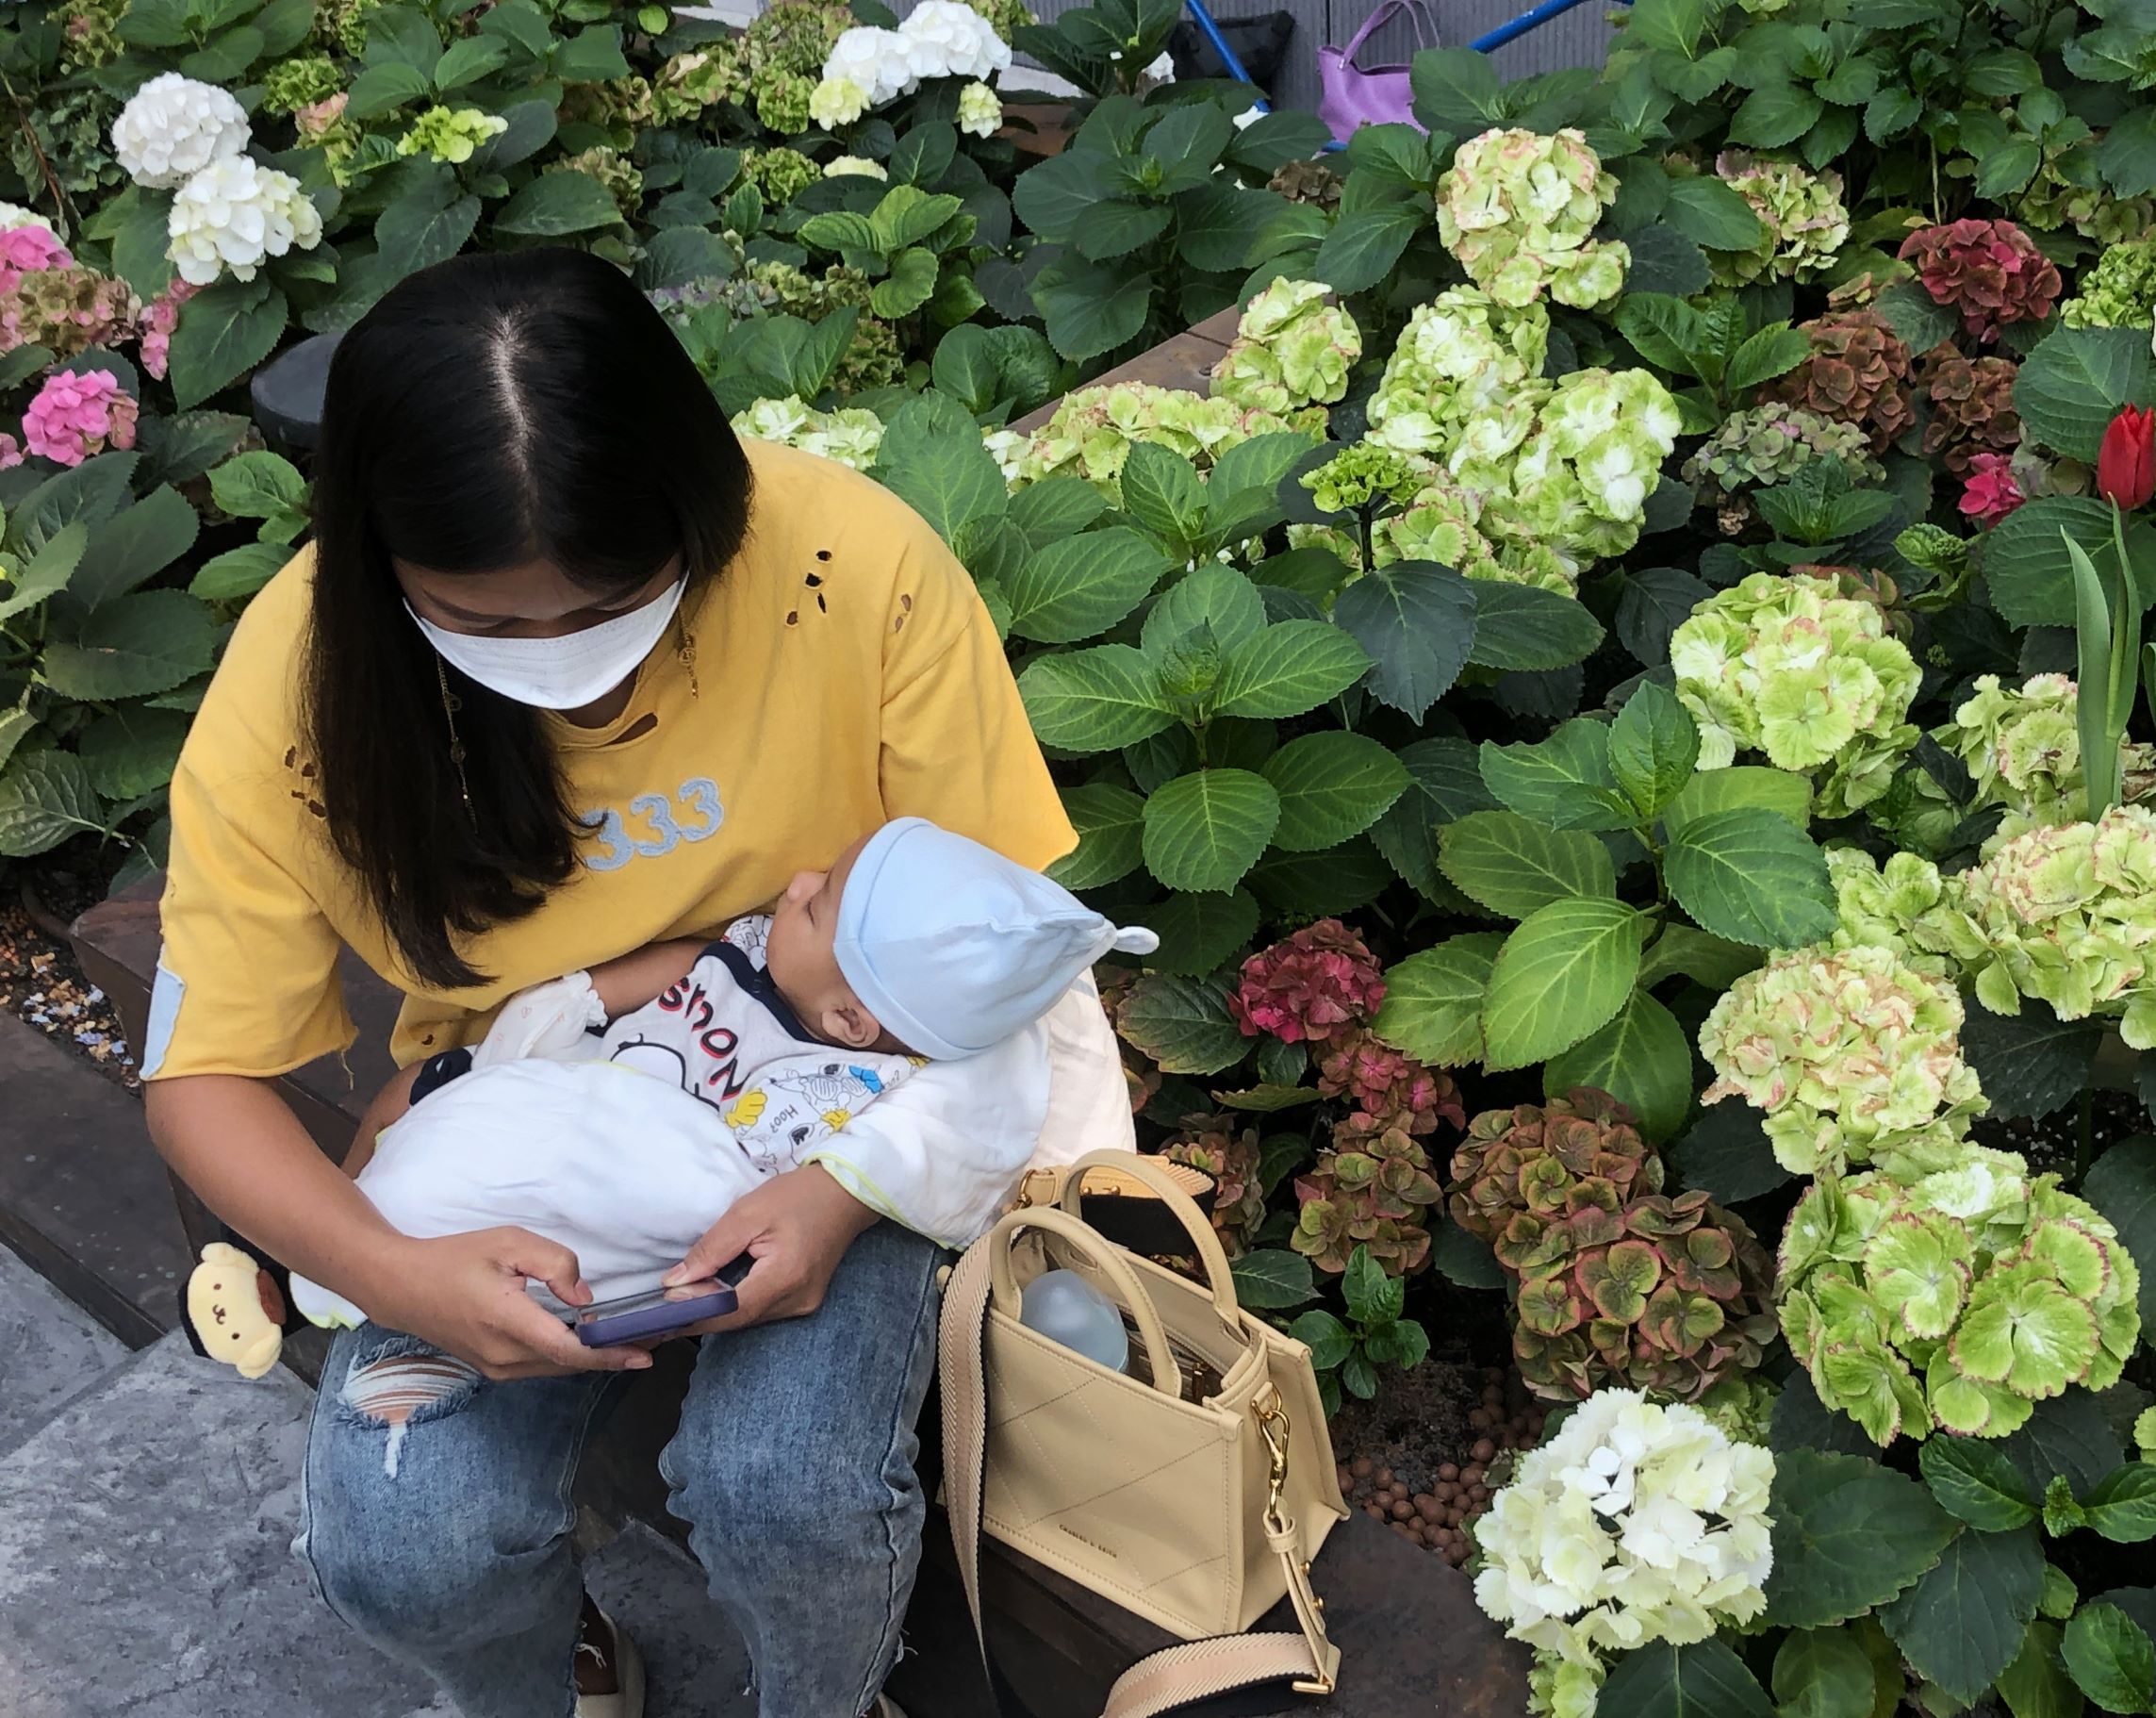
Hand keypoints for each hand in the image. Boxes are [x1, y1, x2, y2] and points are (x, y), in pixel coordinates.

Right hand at [364, 1229, 655, 1380]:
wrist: (401, 1287)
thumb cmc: (455, 1257)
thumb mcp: (509, 1243)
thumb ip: (555, 1265)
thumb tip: (585, 1300)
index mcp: (508, 1322)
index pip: (568, 1349)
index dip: (609, 1354)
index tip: (644, 1353)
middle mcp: (503, 1355)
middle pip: (570, 1363)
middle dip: (614, 1354)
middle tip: (656, 1339)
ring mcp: (497, 1367)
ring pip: (557, 1367)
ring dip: (594, 1358)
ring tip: (634, 1341)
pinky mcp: (493, 1368)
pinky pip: (541, 1365)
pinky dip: (570, 1356)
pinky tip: (592, 1342)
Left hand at [662, 1166, 877, 1334]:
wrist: (847, 1193)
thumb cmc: (799, 1195)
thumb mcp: (748, 1213)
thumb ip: (710, 1249)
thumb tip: (674, 1282)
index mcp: (785, 1277)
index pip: (731, 1311)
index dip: (695, 1312)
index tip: (663, 1308)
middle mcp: (797, 1301)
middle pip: (738, 1318)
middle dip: (701, 1310)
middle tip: (668, 1297)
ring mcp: (804, 1305)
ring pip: (748, 1317)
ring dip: (717, 1307)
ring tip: (688, 1291)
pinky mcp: (804, 1300)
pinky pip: (762, 1310)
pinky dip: (737, 1302)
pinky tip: (718, 1288)